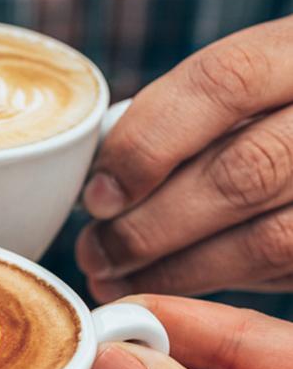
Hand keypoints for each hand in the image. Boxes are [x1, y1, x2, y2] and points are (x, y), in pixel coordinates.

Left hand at [78, 16, 292, 298]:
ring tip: (115, 277)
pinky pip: (279, 272)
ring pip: (267, 241)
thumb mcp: (234, 90)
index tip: (97, 195)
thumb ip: (179, 118)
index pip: (223, 82)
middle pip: (243, 173)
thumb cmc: (260, 113)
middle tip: (94, 250)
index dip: (149, 142)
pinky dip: (213, 285)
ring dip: (175, 269)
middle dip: (150, 225)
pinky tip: (167, 286)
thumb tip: (100, 183)